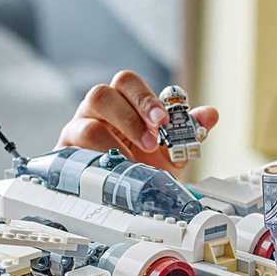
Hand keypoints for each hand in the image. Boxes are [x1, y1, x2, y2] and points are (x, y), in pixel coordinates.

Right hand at [56, 70, 218, 175]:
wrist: (119, 193)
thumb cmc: (140, 163)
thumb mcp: (169, 149)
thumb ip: (188, 130)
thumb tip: (211, 115)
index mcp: (121, 101)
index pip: (127, 83)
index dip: (145, 99)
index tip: (163, 122)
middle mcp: (96, 111)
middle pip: (101, 94)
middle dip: (129, 117)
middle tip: (151, 142)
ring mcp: (78, 132)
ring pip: (85, 124)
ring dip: (113, 143)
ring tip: (133, 162)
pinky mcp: (66, 157)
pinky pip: (73, 156)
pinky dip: (96, 165)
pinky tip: (113, 174)